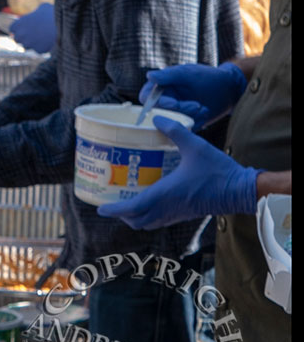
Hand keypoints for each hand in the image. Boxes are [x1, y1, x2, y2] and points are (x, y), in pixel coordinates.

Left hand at [8, 2, 55, 52]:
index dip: (18, 29)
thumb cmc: (52, 13)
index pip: (12, 29)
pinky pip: (38, 50)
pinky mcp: (38, 50)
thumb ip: (36, 12)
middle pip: (17, 39)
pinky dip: (42, 47)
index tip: (23, 28)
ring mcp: (29, 44)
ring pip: (26, 46)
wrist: (62, 23)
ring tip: (40, 38)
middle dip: (23, 38)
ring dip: (31, 44)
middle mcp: (21, 35)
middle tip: (31, 35)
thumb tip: (38, 14)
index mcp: (18, 24)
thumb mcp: (42, 8)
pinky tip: (48, 41)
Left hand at [98, 116, 260, 229]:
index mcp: (165, 195)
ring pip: (149, 223)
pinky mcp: (186, 214)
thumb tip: (157, 118)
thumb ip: (175, 131)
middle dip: (121, 215)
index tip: (100, 208)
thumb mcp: (195, 146)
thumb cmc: (218, 171)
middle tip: (110, 204)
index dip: (114, 210)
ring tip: (126, 203)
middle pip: (137, 221)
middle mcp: (168, 208)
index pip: (132, 209)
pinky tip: (150, 201)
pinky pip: (161, 220)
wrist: (242, 190)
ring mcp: (177, 213)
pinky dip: (150, 216)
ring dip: (135, 217)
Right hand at [138, 62, 247, 128]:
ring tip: (202, 109)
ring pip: (171, 121)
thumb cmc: (208, 77)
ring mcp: (174, 113)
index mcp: (161, 87)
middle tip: (196, 106)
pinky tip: (205, 113)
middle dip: (178, 110)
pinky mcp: (184, 122)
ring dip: (187, 116)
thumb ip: (169, 75)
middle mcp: (164, 101)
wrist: (229, 90)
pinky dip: (194, 122)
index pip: (147, 98)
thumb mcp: (188, 73)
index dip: (157, 103)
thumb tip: (149, 76)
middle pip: (159, 112)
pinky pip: (182, 128)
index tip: (174, 104)